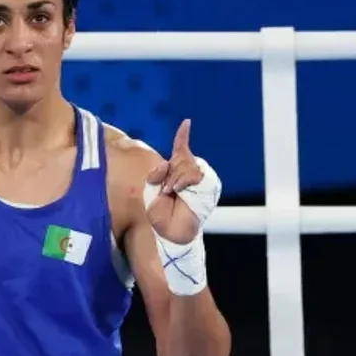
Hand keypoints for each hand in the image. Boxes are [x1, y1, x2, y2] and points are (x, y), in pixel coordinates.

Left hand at [144, 120, 219, 244]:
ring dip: (174, 178)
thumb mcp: (152, 191)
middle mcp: (187, 174)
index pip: (180, 150)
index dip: (183, 136)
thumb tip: (167, 163)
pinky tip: (179, 177)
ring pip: (185, 165)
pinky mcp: (204, 186)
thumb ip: (157, 173)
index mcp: (174, 173)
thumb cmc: (160, 215)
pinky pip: (193, 171)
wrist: (171, 232)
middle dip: (168, 172)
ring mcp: (196, 180)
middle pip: (179, 158)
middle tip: (165, 191)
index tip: (187, 122)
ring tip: (170, 193)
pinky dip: (183, 177)